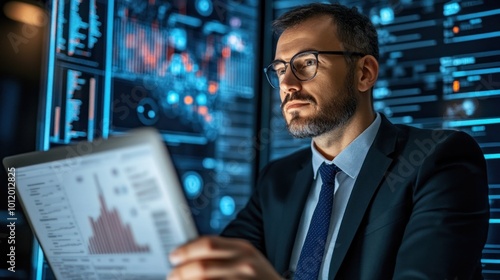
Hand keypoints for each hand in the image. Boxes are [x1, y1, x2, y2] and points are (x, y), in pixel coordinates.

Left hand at [167, 236, 281, 279]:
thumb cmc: (260, 278)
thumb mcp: (247, 257)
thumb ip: (224, 252)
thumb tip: (190, 254)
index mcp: (243, 248)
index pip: (208, 244)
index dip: (186, 250)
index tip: (174, 256)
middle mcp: (243, 264)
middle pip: (202, 266)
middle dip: (181, 272)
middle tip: (172, 275)